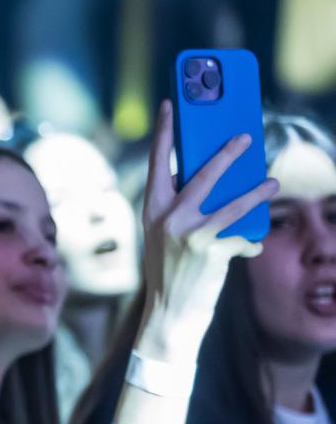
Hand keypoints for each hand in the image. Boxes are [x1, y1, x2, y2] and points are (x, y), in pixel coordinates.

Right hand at [135, 100, 275, 361]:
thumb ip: (182, 212)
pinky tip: (252, 246)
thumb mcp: (167, 239)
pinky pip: (241, 237)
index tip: (170, 107)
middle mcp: (168, 219)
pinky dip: (249, 242)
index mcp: (152, 212)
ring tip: (272, 180)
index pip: (158, 165)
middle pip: (202, 175)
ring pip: (232, 203)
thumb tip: (215, 185)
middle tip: (245, 136)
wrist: (169, 316)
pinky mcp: (212, 251)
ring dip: (256, 192)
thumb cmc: (170, 275)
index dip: (163, 134)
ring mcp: (190, 234)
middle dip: (226, 154)